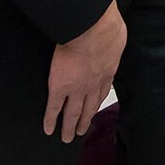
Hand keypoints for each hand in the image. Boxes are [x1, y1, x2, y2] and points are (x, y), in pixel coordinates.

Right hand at [45, 2, 125, 141]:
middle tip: (80, 132)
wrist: (93, 30)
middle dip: (85, 121)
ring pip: (73, 112)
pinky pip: (54, 107)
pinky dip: (50, 119)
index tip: (93, 110)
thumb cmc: (106, 27)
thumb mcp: (116, 35)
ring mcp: (76, 88)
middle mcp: (93, 84)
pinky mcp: (59, 86)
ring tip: (67, 136)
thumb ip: (113, 39)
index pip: (102, 91)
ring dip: (70, 126)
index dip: (97, 102)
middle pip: (89, 107)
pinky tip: (48, 128)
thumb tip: (115, 33)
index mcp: (107, 70)